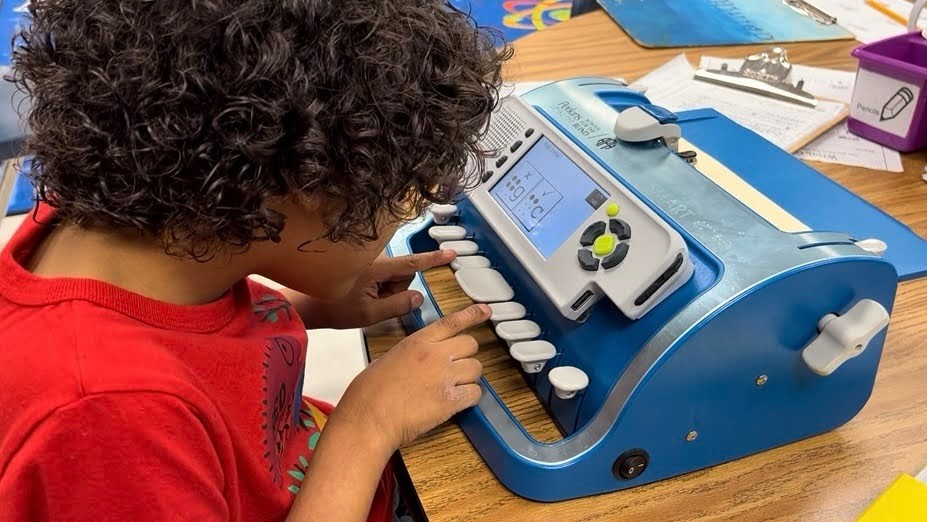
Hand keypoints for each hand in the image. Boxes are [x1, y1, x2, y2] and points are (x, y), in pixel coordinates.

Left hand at [290, 250, 455, 329]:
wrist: (306, 303)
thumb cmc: (333, 309)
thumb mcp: (369, 315)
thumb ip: (398, 305)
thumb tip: (417, 296)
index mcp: (376, 267)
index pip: (412, 263)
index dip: (433, 259)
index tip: (451, 253)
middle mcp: (373, 257)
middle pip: (403, 271)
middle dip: (395, 288)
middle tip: (373, 302)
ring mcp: (367, 256)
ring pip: (393, 273)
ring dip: (385, 287)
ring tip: (362, 297)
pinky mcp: (361, 259)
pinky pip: (382, 271)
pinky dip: (376, 283)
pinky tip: (358, 292)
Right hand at [335, 304, 489, 451]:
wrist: (369, 417)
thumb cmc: (370, 393)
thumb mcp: (389, 358)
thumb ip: (413, 352)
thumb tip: (424, 359)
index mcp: (418, 342)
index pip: (452, 322)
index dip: (472, 315)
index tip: (484, 311)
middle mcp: (435, 355)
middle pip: (470, 344)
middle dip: (465, 355)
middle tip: (454, 368)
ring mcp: (445, 377)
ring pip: (476, 369)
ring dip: (468, 378)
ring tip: (450, 388)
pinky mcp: (451, 400)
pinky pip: (475, 393)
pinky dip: (469, 398)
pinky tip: (454, 402)